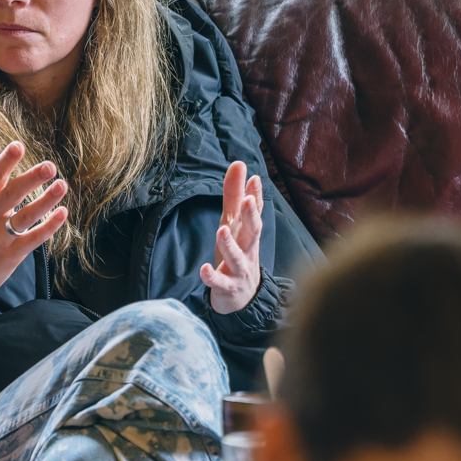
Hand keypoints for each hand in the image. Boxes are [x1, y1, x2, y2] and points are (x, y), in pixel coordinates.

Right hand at [0, 140, 68, 324]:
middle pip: (11, 194)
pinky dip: (48, 227)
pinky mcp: (9, 256)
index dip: (5, 161)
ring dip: (45, 201)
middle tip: (50, 166)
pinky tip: (62, 214)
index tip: (18, 146)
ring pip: (24, 216)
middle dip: (31, 179)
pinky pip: (32, 239)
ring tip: (62, 185)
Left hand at [200, 162, 262, 314]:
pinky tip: (204, 269)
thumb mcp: (234, 223)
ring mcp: (239, 270)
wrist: (243, 296)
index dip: (255, 196)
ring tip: (221, 230)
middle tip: (248, 200)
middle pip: (253, 232)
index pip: (255, 212)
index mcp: (248, 233)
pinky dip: (212, 276)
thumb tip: (239, 163)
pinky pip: (220, 282)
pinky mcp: (227, 287)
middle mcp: (248, 250)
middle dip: (251, 216)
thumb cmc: (237, 252)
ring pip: (236, 257)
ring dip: (229, 244)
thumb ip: (235, 194)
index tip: (255, 178)